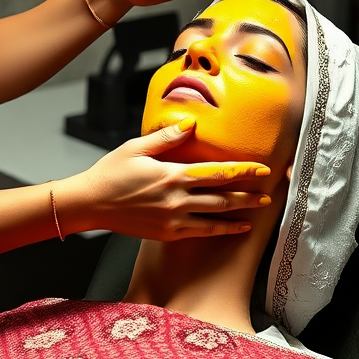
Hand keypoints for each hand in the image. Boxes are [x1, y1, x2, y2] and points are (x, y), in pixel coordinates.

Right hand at [56, 119, 270, 239]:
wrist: (90, 204)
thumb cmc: (110, 172)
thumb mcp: (136, 147)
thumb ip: (166, 137)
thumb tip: (191, 124)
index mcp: (172, 175)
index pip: (217, 172)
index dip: (243, 171)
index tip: (262, 169)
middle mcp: (177, 199)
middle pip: (222, 198)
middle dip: (248, 196)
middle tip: (269, 195)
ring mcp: (173, 220)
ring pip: (214, 219)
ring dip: (238, 216)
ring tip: (256, 214)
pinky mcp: (167, 233)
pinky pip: (199, 233)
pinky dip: (219, 230)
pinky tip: (231, 228)